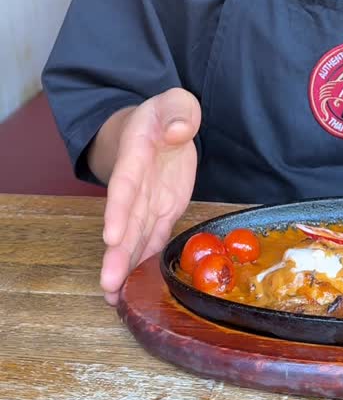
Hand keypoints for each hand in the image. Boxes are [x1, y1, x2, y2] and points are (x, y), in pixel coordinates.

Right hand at [100, 87, 200, 303]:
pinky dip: (145, 264)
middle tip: (108, 284)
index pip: (125, 184)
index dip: (118, 210)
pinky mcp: (163, 214)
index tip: (111, 235)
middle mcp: (137, 186)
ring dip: (125, 267)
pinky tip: (135, 289)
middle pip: (125, 221)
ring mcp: (149, 202)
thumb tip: (178, 131)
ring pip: (135, 238)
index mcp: (136, 155)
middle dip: (116, 253)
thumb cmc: (166, 114)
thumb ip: (178, 112)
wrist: (160, 126)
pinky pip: (154, 240)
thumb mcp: (176, 102)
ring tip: (113, 298)